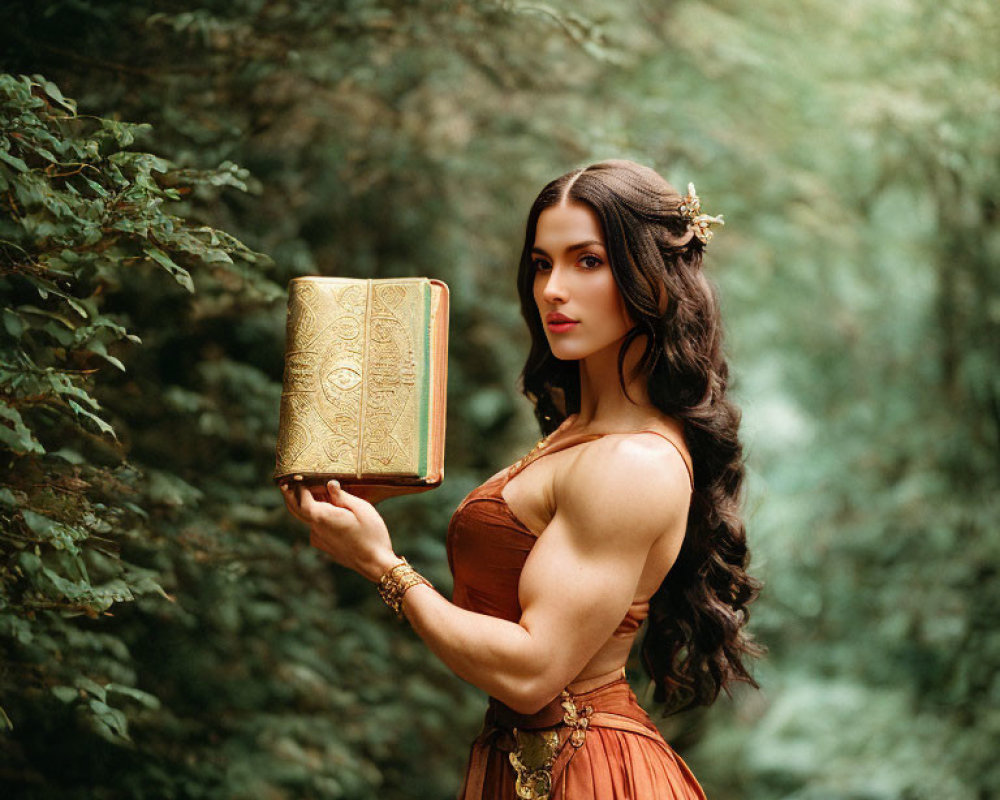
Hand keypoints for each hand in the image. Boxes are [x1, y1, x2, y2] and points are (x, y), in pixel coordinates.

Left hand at [279, 480, 398, 581]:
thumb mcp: (361, 508)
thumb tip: (329, 483)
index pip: (301, 499)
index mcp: (323, 517)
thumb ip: (342, 496)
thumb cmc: (372, 534)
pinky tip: (329, 511)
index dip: (299, 487)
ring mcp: (319, 539)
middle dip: (290, 496)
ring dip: (306, 506)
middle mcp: (316, 529)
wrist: (375, 564)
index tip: (300, 476)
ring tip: (313, 493)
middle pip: (296, 510)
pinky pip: (315, 528)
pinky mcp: (324, 546)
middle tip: (286, 483)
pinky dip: (317, 517)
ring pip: (307, 519)